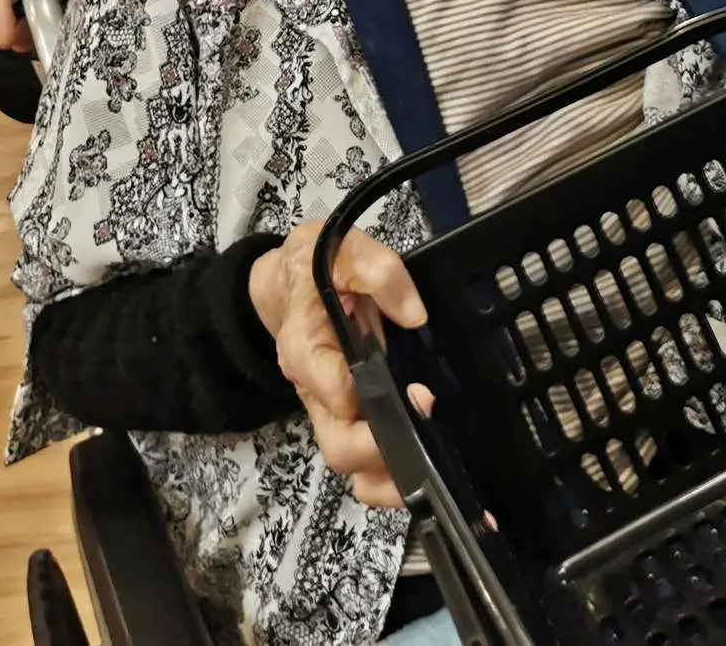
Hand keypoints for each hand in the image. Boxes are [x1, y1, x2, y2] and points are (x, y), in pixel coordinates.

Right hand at [249, 221, 431, 507]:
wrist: (290, 281)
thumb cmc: (314, 266)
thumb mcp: (342, 248)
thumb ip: (378, 270)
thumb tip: (414, 313)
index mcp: (305, 348)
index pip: (334, 391)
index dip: (377, 400)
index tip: (422, 394)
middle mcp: (312, 389)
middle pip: (338, 446)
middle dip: (384, 452)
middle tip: (430, 433)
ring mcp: (329, 410)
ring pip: (351, 465)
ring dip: (390, 478)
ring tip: (435, 474)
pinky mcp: (348, 417)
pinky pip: (363, 462)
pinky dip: (390, 476)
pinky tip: (428, 472)